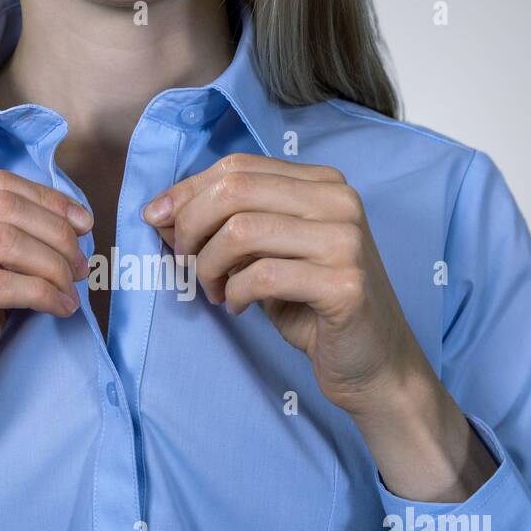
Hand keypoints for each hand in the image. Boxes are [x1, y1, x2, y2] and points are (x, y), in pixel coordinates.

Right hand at [0, 169, 91, 526]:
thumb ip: (4, 251)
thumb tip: (69, 223)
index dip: (47, 199)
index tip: (84, 224)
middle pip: (1, 208)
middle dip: (55, 233)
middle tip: (80, 267)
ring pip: (2, 242)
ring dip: (52, 264)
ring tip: (71, 290)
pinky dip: (40, 292)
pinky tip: (59, 309)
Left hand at [143, 153, 494, 501]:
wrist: (373, 363)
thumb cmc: (313, 306)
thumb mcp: (265, 256)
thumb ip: (223, 227)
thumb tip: (159, 212)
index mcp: (321, 183)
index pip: (237, 167)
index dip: (187, 191)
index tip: (156, 220)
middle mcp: (339, 201)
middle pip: (234, 190)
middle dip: (191, 226)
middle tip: (184, 262)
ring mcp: (345, 240)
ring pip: (241, 231)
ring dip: (210, 266)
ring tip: (216, 290)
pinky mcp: (344, 283)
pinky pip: (261, 276)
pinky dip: (236, 293)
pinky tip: (240, 306)